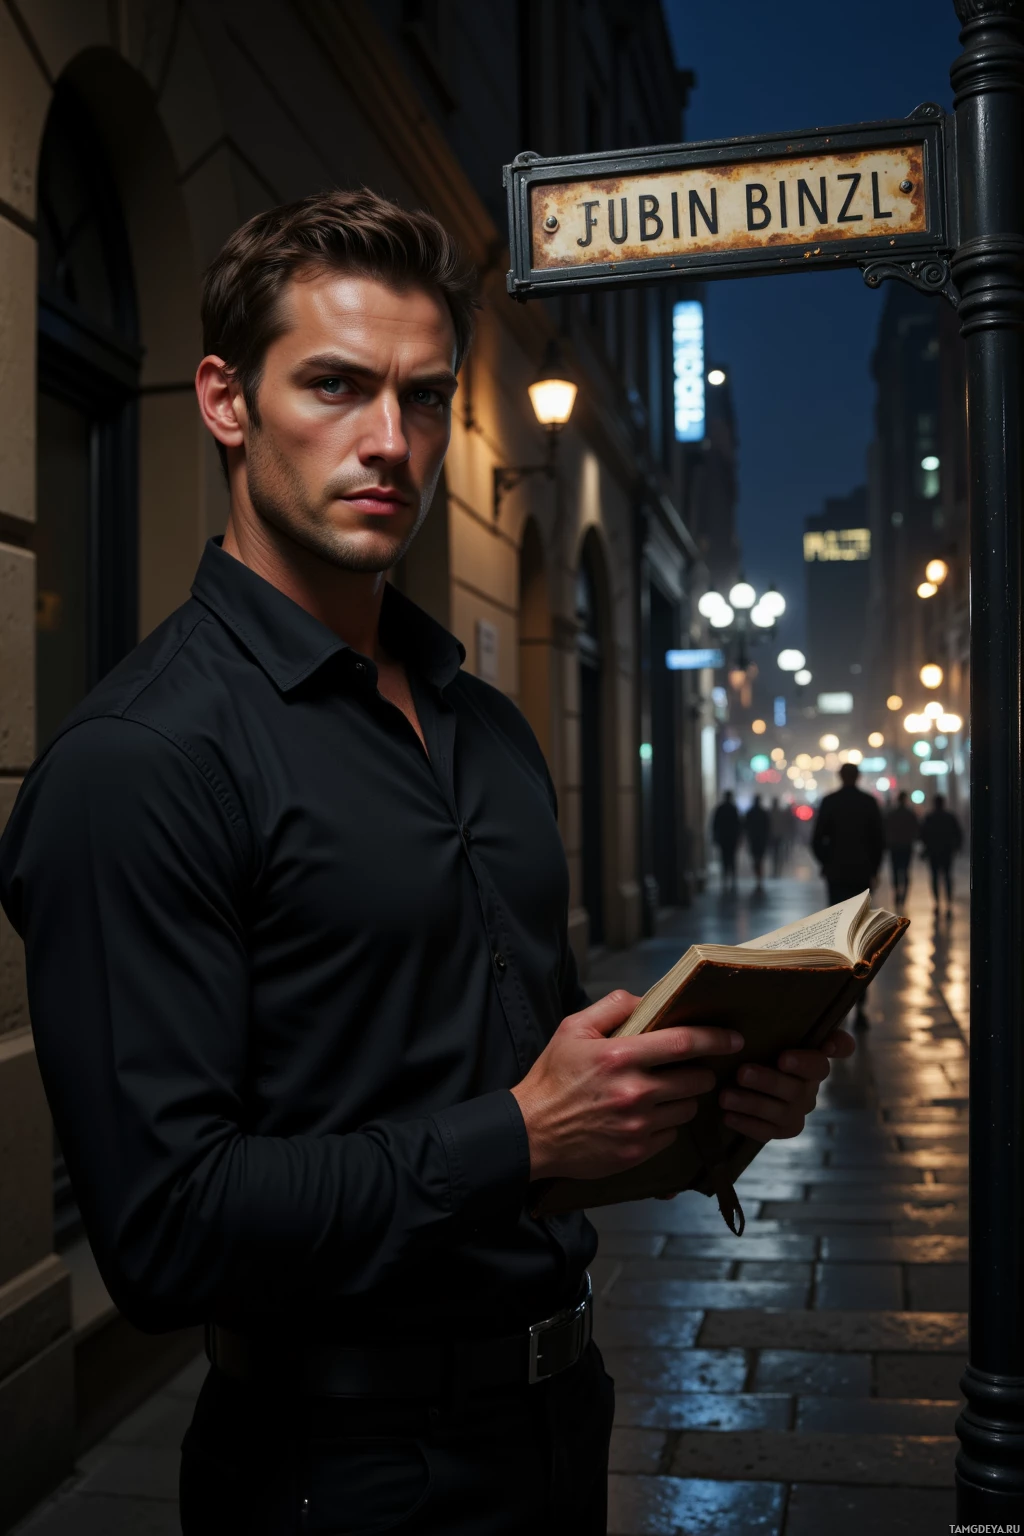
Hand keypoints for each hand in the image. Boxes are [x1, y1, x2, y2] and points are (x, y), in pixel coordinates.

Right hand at [510, 990, 742, 1181]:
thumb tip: (645, 999)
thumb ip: (611, 1007)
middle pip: (695, 1079)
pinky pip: (672, 1135)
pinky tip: (647, 1117)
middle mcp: (634, 1092)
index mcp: (620, 1057)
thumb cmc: (552, 1079)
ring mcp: (638, 1125)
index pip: (683, 1042)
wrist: (531, 1133)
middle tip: (690, 1068)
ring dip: (684, 1098)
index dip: (715, 1038)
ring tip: (665, 1093)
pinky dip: (666, 1125)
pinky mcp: (637, 1151)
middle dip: (701, 1071)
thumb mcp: (572, 1030)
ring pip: (687, 1108)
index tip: (733, 1038)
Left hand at [717, 1027, 855, 1141]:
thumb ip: (783, 1018)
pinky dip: (748, 1124)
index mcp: (814, 1053)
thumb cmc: (759, 1044)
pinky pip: (770, 1132)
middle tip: (742, 1073)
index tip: (785, 1057)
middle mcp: (811, 1083)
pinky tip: (727, 1116)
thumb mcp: (766, 1028)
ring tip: (726, 1096)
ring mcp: (798, 1109)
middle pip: (800, 1087)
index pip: (837, 1048)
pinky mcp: (783, 1128)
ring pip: (784, 1112)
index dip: (820, 1053)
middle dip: (769, 1081)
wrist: (740, 1076)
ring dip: (753, 1104)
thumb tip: (794, 1012)